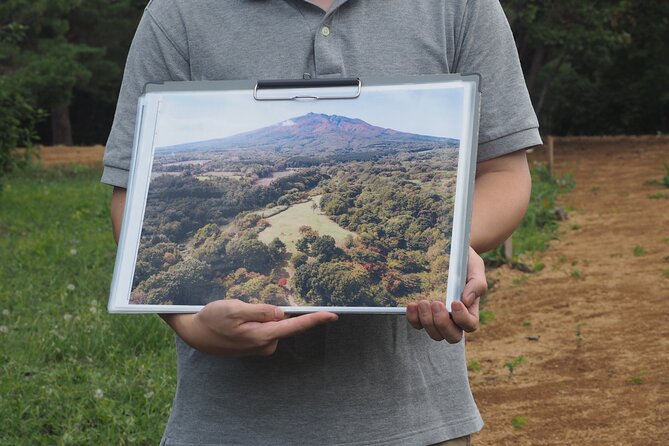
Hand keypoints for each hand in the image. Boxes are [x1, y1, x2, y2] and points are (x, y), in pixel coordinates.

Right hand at [161, 299, 337, 356]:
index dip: (315, 319)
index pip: (294, 326)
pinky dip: (257, 321)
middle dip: (273, 310)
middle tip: (246, 305)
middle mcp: (265, 345)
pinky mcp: (255, 346)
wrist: (194, 333)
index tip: (332, 315)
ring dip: (262, 316)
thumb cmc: (212, 319)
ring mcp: (260, 347)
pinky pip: (264, 329)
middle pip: (283, 322)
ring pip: (273, 324)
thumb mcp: (236, 309)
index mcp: (263, 335)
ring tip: (237, 312)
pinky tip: (238, 320)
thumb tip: (282, 314)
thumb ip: (261, 311)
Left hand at [406, 246, 486, 342]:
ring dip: (427, 321)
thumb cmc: (465, 262)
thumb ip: (477, 284)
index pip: (470, 325)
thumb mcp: (475, 267)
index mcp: (470, 310)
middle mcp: (455, 319)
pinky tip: (412, 305)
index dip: (462, 319)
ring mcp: (438, 318)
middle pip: (452, 336)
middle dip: (442, 323)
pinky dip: (413, 318)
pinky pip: (417, 324)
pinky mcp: (423, 313)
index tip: (454, 301)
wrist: (447, 252)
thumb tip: (467, 301)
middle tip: (436, 303)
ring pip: (434, 334)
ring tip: (423, 302)